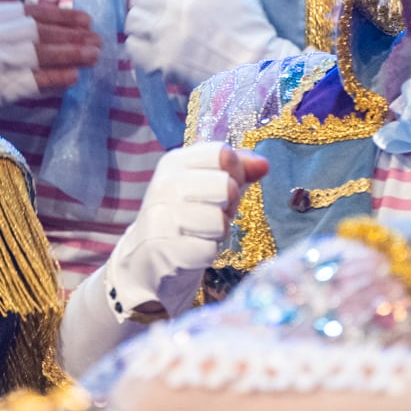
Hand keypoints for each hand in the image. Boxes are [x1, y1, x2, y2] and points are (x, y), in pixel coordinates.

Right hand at [0, 0, 98, 113]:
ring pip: (40, 55)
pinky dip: (53, 79)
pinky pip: (29, 82)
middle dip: (73, 36)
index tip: (85, 19)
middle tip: (99, 40)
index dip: (61, 15)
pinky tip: (73, 79)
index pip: (31, 12)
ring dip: (71, 55)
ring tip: (94, 56)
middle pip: (41, 33)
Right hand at [104, 142, 268, 319]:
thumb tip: (264, 164)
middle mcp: (165, 184)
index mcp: (174, 162)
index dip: (236, 171)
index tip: (227, 183)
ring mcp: (162, 217)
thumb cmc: (186, 215)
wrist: (145, 256)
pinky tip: (193, 248)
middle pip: (226, 186)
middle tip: (214, 211)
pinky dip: (207, 252)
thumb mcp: (209, 186)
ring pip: (219, 221)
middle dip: (229, 204)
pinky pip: (209, 250)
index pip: (221, 153)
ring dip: (219, 231)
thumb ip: (238, 171)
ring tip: (202, 231)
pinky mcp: (165, 249)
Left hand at [125, 0, 301, 85]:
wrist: (256, 67)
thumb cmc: (249, 23)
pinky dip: (138, 43)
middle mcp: (174, 8)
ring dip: (140, 18)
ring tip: (153, 24)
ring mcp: (165, 36)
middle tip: (158, 4)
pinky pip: (132, 45)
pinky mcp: (161, 61)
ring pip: (131, 17)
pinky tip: (153, 43)